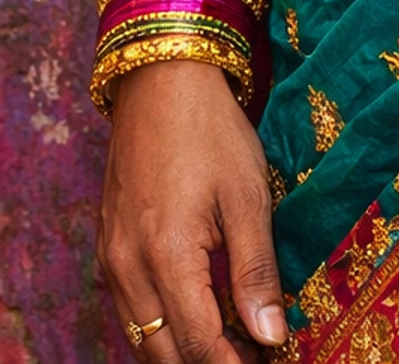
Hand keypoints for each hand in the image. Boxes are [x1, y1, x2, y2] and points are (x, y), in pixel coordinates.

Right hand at [98, 61, 286, 362]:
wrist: (161, 81)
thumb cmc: (211, 131)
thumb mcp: (247, 196)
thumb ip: (256, 271)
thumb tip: (271, 336)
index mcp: (166, 257)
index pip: (199, 346)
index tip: (269, 361)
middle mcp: (128, 268)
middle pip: (163, 353)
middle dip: (209, 363)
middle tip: (255, 354)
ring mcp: (112, 259)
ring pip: (142, 336)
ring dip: (182, 349)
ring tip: (234, 341)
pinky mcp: (109, 246)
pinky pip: (130, 308)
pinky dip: (161, 323)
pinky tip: (199, 311)